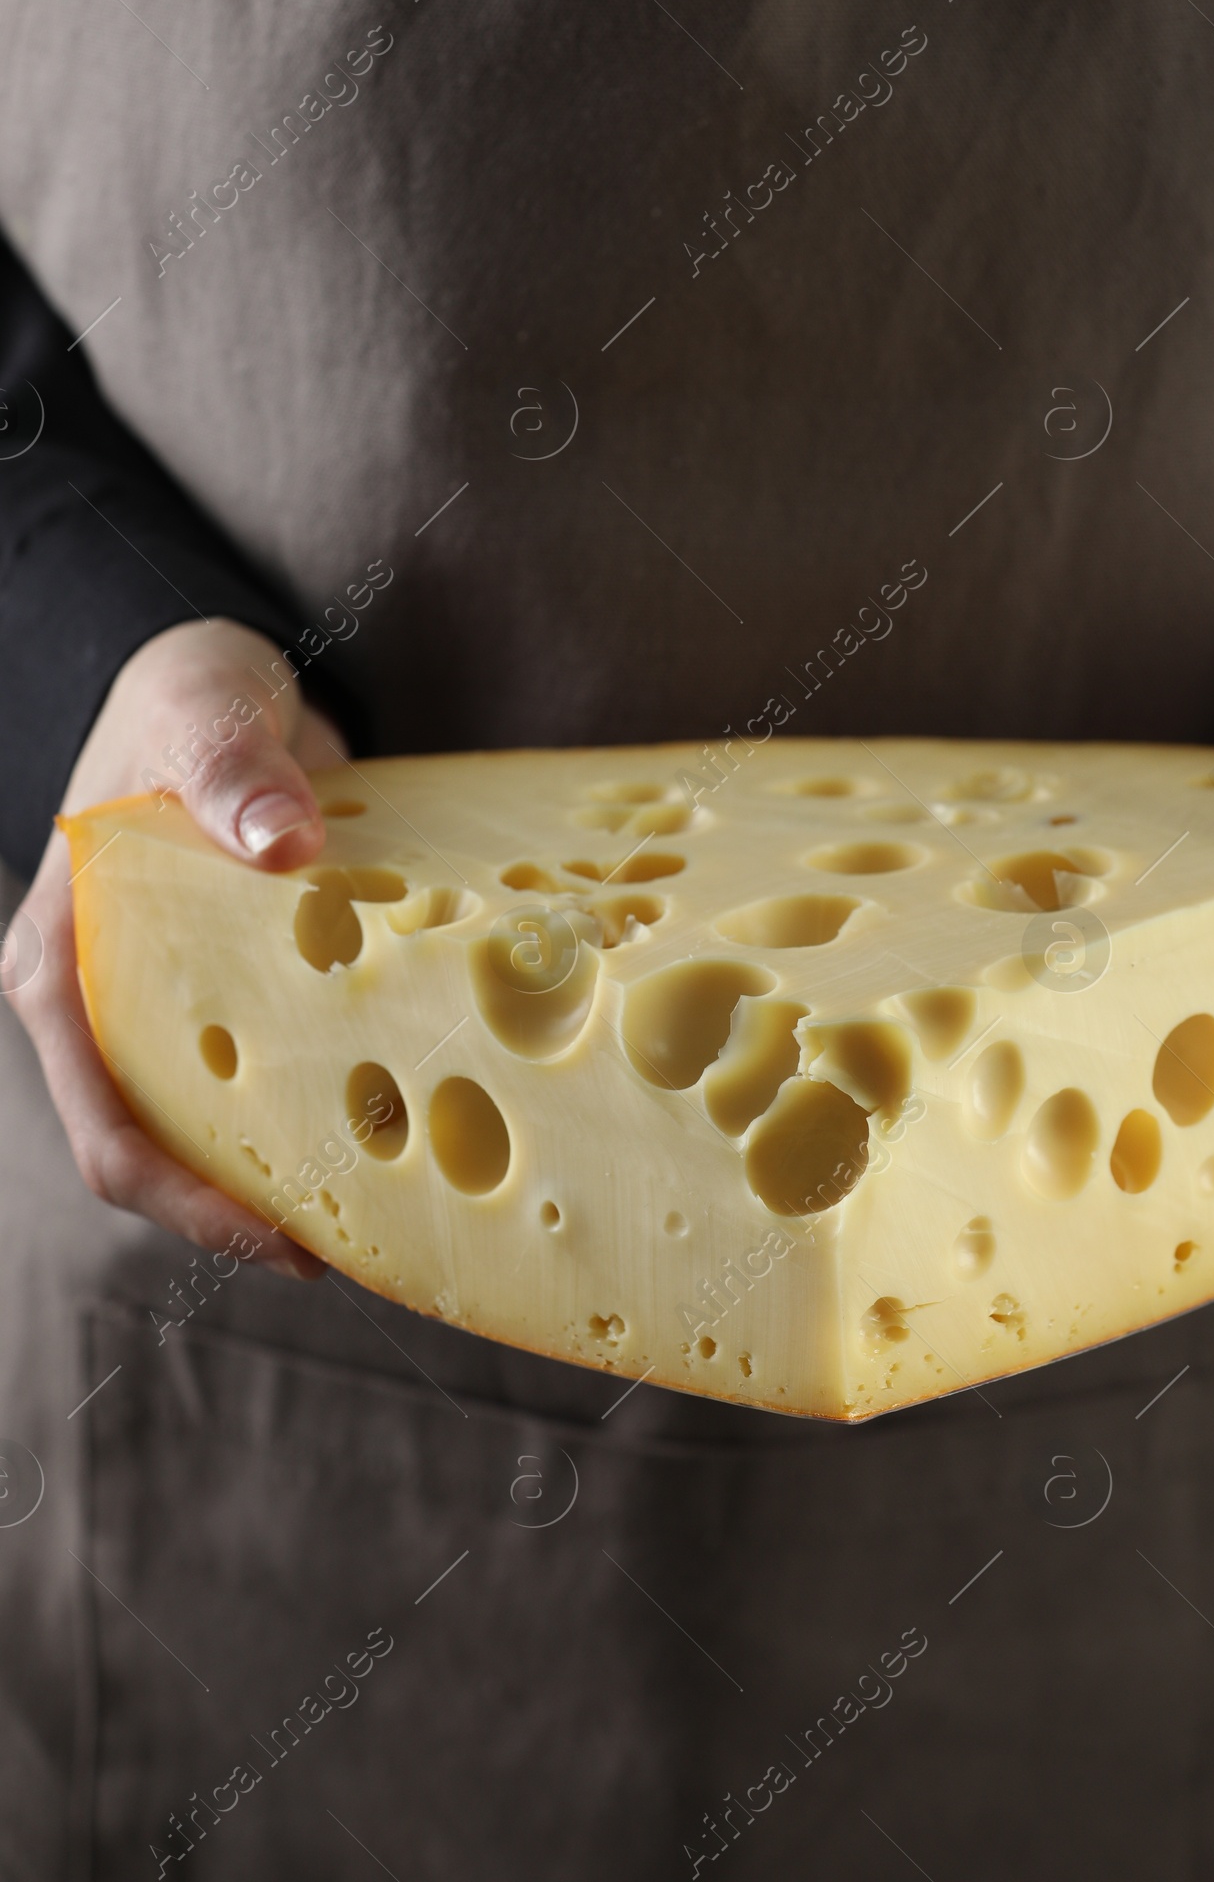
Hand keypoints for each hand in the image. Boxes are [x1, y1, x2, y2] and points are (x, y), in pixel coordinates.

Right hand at [6, 619, 346, 1279]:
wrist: (232, 685)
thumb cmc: (191, 696)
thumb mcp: (202, 708)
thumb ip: (232, 767)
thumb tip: (282, 843)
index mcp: (66, 966)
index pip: (108, 1125)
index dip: (188, 1198)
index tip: (285, 1232)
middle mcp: (115, 1009)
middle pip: (172, 1153)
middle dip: (261, 1209)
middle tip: (372, 1246)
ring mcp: (181, 1010)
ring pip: (232, 1126)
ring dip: (308, 1168)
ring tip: (412, 1210)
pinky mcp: (249, 998)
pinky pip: (288, 1073)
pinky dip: (345, 1101)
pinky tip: (428, 1122)